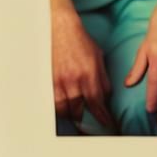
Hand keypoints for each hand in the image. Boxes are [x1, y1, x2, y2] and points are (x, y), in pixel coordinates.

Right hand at [50, 9, 112, 128]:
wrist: (61, 30)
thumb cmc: (81, 42)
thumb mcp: (98, 57)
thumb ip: (103, 78)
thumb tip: (106, 96)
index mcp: (89, 74)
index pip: (97, 103)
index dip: (103, 117)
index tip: (108, 124)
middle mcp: (74, 81)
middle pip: (79, 111)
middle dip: (86, 121)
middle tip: (91, 126)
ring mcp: (59, 82)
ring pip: (65, 111)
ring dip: (71, 116)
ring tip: (77, 117)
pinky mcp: (48, 82)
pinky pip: (53, 104)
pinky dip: (59, 109)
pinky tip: (64, 109)